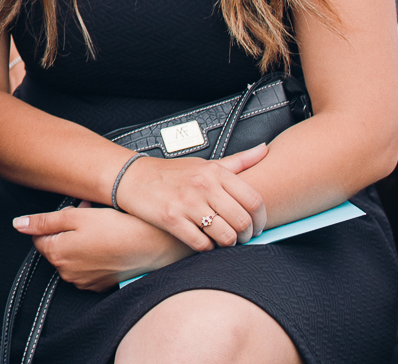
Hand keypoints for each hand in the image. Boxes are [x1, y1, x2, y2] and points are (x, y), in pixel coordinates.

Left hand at [13, 206, 190, 290]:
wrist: (154, 246)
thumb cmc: (117, 229)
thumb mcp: (76, 216)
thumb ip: (44, 222)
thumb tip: (18, 225)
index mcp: (57, 254)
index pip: (40, 237)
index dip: (55, 221)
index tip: (72, 213)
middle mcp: (68, 273)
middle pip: (58, 245)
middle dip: (69, 229)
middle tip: (89, 214)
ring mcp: (85, 281)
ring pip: (74, 254)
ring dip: (82, 239)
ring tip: (101, 225)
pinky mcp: (102, 284)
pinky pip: (89, 265)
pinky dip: (95, 252)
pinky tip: (110, 240)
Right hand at [108, 143, 267, 249]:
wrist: (132, 177)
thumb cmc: (172, 173)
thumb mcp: (205, 163)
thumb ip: (239, 160)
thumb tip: (264, 149)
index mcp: (215, 172)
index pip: (254, 200)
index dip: (261, 219)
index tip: (257, 226)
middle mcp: (203, 186)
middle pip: (242, 221)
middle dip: (246, 235)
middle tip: (242, 237)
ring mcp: (186, 203)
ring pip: (225, 235)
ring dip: (228, 244)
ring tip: (223, 241)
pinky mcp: (171, 219)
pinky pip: (201, 243)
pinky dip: (207, 248)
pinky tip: (204, 242)